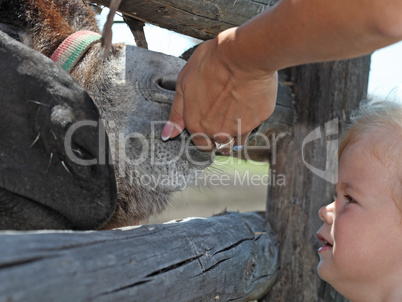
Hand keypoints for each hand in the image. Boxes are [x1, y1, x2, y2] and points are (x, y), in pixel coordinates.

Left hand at [162, 28, 277, 151]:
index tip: (208, 122)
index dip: (204, 136)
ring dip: (235, 131)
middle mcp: (217, 132)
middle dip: (219, 137)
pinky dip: (250, 118)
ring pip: (237, 141)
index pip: (201, 145)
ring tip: (235, 111)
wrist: (242, 56)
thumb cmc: (211, 64)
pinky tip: (248, 102)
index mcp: (197, 126)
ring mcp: (239, 128)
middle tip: (223, 117)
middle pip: (220, 146)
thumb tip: (168, 135)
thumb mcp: (184, 84)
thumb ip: (177, 113)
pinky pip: (253, 125)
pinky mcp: (258, 120)